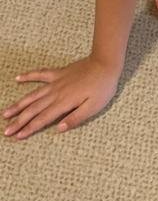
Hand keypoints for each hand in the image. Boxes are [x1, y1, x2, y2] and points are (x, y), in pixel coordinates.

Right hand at [3, 57, 120, 137]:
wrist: (106, 63)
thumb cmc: (103, 87)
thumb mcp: (94, 107)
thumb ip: (75, 118)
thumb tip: (58, 129)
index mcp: (63, 103)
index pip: (42, 119)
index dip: (29, 128)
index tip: (17, 136)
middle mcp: (55, 93)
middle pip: (33, 109)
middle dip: (19, 121)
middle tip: (6, 131)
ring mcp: (56, 82)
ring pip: (32, 95)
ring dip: (18, 104)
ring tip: (5, 112)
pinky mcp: (59, 72)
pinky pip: (40, 74)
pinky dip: (28, 76)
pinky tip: (18, 78)